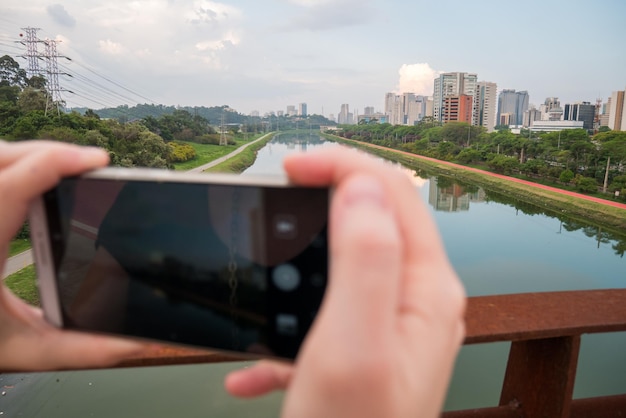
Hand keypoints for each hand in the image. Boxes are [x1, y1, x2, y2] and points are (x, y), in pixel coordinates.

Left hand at [0, 140, 143, 370]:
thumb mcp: (26, 350)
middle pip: (1, 158)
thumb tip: (139, 341)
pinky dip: (12, 165)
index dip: (55, 162)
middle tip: (87, 164)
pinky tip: (32, 181)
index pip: (11, 186)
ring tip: (64, 168)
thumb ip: (85, 349)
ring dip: (28, 155)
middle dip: (48, 152)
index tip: (97, 159)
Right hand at [225, 146, 465, 417]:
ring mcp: (388, 331)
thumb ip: (365, 257)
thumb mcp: (353, 344)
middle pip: (372, 221)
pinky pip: (322, 321)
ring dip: (300, 261)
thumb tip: (362, 186)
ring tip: (266, 268)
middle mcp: (414, 304)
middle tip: (278, 199)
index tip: (293, 169)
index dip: (344, 166)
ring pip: (343, 267)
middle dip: (324, 199)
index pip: (393, 193)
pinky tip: (253, 366)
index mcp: (423, 290)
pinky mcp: (360, 357)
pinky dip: (284, 331)